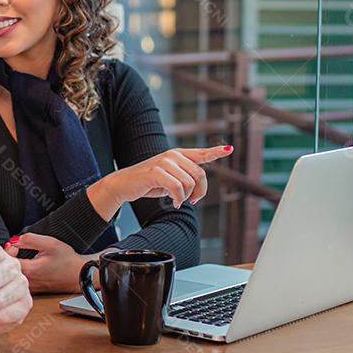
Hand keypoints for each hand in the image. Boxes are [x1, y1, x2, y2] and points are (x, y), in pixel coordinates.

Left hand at [2, 232, 83, 293]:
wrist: (80, 276)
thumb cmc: (68, 261)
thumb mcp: (50, 243)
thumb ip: (29, 239)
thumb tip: (13, 239)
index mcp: (29, 270)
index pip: (3, 260)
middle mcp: (26, 282)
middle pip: (3, 269)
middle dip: (2, 254)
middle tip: (10, 244)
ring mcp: (29, 288)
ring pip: (9, 276)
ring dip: (7, 262)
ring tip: (14, 250)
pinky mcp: (32, 290)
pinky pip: (16, 280)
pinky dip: (14, 270)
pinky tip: (19, 260)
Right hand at [88, 145, 232, 213]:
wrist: (124, 185)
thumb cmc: (148, 183)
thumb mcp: (169, 179)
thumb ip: (185, 177)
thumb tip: (199, 188)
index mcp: (177, 155)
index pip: (201, 153)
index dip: (216, 152)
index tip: (229, 149)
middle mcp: (173, 155)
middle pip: (200, 174)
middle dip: (200, 191)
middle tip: (193, 201)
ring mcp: (164, 162)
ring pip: (189, 183)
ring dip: (186, 197)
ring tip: (177, 200)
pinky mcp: (156, 171)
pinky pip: (177, 188)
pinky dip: (178, 198)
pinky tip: (174, 202)